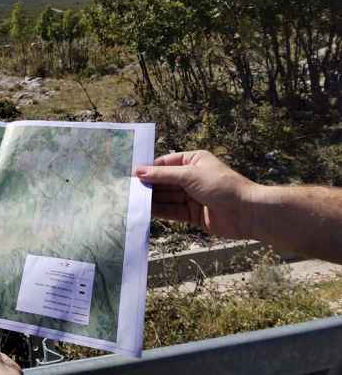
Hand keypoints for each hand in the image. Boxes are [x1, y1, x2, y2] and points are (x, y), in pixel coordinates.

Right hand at [136, 150, 255, 238]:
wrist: (246, 212)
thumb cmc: (221, 185)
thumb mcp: (189, 175)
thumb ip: (163, 174)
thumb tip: (138, 171)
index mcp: (193, 161)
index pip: (165, 163)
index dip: (149, 168)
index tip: (131, 174)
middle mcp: (191, 177)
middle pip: (164, 181)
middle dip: (149, 185)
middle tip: (128, 189)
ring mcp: (192, 196)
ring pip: (167, 197)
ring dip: (152, 199)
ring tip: (132, 200)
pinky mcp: (192, 214)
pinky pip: (172, 210)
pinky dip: (160, 211)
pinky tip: (145, 210)